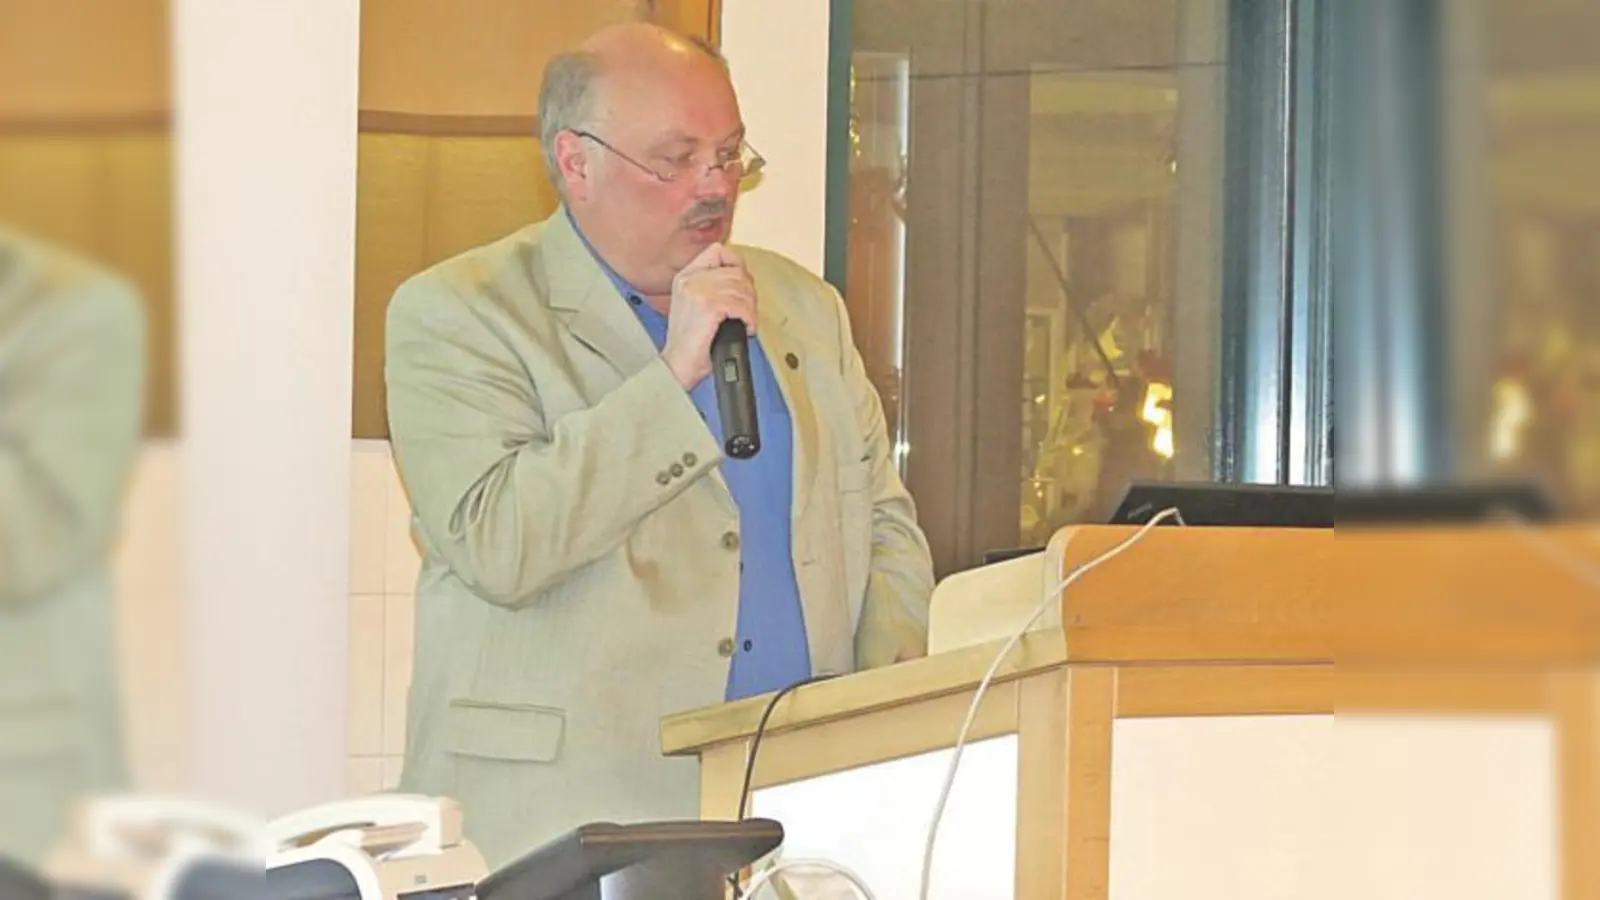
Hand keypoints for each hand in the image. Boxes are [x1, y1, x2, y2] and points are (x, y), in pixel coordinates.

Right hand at [661, 242, 756, 388]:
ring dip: (750, 308)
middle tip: (747, 311)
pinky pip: (741, 304)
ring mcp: (698, 290)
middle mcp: (690, 279)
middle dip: (749, 293)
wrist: (678, 365)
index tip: (743, 284)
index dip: (737, 264)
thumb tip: (743, 280)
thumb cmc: (690, 343)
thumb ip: (714, 286)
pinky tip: (746, 328)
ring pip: (742, 288)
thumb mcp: (696, 305)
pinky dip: (749, 318)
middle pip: (736, 271)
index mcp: (686, 276)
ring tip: (746, 322)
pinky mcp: (708, 306)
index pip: (718, 251)